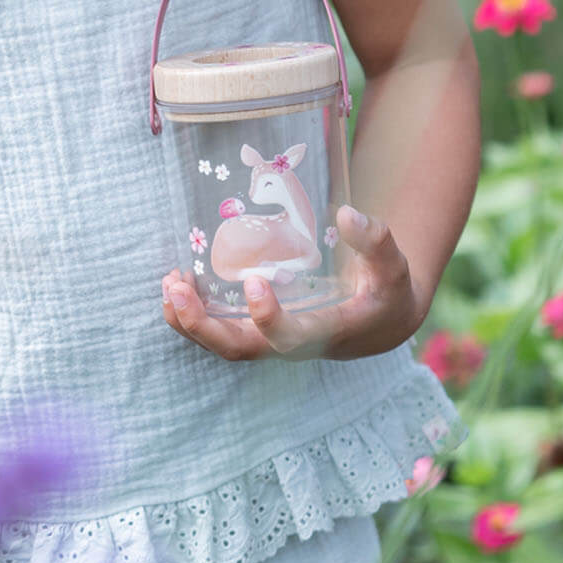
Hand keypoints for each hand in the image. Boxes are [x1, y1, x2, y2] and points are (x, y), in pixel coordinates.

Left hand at [160, 205, 424, 362]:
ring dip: (189, 320)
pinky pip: (219, 331)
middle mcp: (292, 344)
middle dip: (203, 326)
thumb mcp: (393, 266)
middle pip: (240, 349)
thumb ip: (376, 241)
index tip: (252, 282)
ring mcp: (271, 340)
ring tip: (169, 282)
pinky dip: (192, 316)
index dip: (268, 318)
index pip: (290, 338)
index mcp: (326, 332)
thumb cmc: (385, 290)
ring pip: (222, 343)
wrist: (379, 321)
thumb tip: (348, 214)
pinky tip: (175, 285)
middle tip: (177, 289)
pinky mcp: (258, 330)